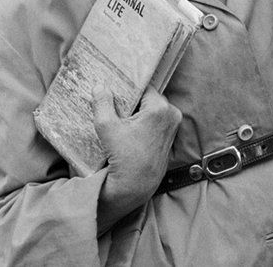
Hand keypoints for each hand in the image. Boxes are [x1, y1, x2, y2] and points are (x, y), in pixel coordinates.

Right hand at [93, 84, 181, 231]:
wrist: (136, 187)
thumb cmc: (124, 158)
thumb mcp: (108, 128)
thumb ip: (102, 104)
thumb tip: (99, 86)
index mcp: (159, 108)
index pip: (143, 88)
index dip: (128, 89)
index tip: (116, 90)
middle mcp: (171, 114)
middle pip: (148, 98)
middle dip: (133, 101)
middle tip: (117, 105)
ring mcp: (173, 126)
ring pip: (152, 109)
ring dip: (138, 111)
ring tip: (122, 118)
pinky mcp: (171, 136)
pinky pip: (156, 120)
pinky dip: (144, 121)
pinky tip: (130, 128)